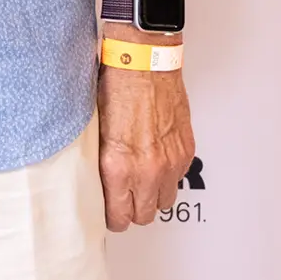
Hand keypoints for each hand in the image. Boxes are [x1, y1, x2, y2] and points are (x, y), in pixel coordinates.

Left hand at [96, 60, 194, 230]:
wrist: (144, 62)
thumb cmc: (117, 86)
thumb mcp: (95, 131)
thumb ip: (101, 163)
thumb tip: (98, 180)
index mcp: (118, 167)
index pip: (119, 217)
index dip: (113, 217)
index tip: (109, 212)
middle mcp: (147, 170)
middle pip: (144, 216)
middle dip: (133, 209)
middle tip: (125, 198)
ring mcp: (170, 162)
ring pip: (164, 201)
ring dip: (153, 195)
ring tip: (141, 180)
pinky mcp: (185, 151)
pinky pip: (177, 178)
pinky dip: (167, 175)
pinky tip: (156, 161)